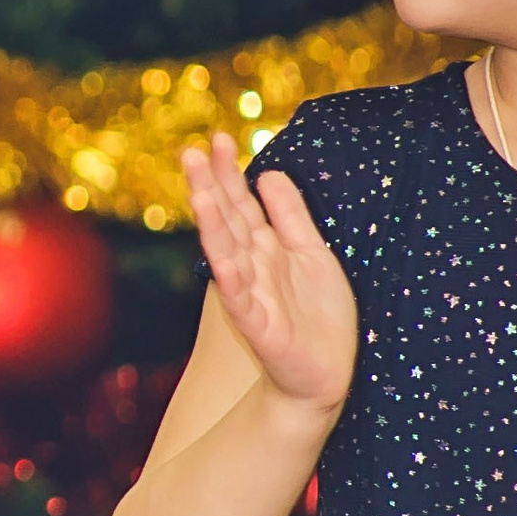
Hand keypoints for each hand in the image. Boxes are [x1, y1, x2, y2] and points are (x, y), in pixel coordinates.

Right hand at [181, 132, 356, 413]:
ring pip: (227, 254)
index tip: (219, 139)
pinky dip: (230, 277)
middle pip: (227, 220)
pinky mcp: (259, 326)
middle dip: (211, 187)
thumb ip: (290, 215)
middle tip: (193, 152)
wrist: (323, 376)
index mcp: (264, 248)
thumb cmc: (317, 317)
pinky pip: (241, 298)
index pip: (240, 203)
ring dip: (212, 226)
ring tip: (200, 194)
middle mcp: (252, 266)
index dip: (229, 173)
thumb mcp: (312, 253)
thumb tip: (266, 172)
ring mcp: (252, 295)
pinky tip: (222, 257)